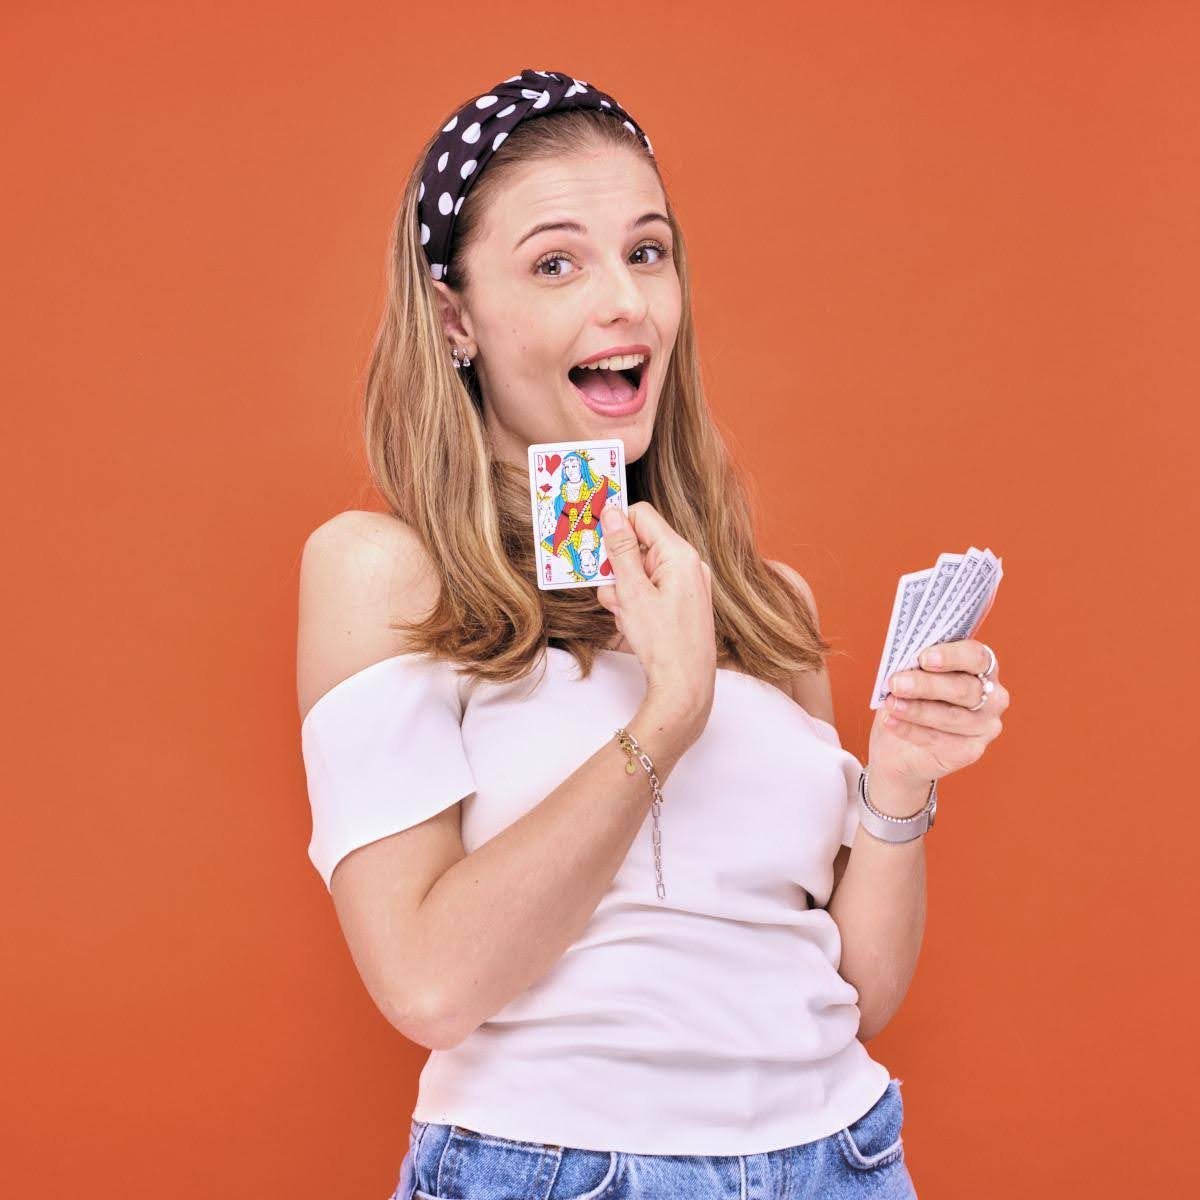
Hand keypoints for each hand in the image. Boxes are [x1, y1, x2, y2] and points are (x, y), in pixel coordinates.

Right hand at [595, 502, 715, 728]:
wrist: (685, 685)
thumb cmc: (662, 641)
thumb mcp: (632, 591)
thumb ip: (620, 549)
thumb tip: (611, 513)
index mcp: (680, 554)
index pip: (642, 516)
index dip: (616, 525)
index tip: (594, 541)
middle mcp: (689, 564)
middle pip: (640, 546)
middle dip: (618, 568)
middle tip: (611, 592)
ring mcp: (688, 584)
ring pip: (642, 571)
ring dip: (624, 590)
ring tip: (626, 615)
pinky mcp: (684, 602)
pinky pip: (652, 589)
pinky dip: (637, 601)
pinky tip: (634, 623)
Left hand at [867, 638, 1009, 805]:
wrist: (900, 745)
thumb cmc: (911, 699)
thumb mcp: (911, 677)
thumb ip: (915, 667)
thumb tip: (904, 662)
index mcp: (981, 667)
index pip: (977, 656)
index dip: (952, 656)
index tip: (924, 658)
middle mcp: (992, 696)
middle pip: (964, 688)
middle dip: (926, 685)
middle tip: (896, 683)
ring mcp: (985, 726)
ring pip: (951, 716)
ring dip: (916, 709)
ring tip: (890, 703)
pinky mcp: (970, 751)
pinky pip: (939, 740)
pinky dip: (910, 729)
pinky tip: (891, 721)